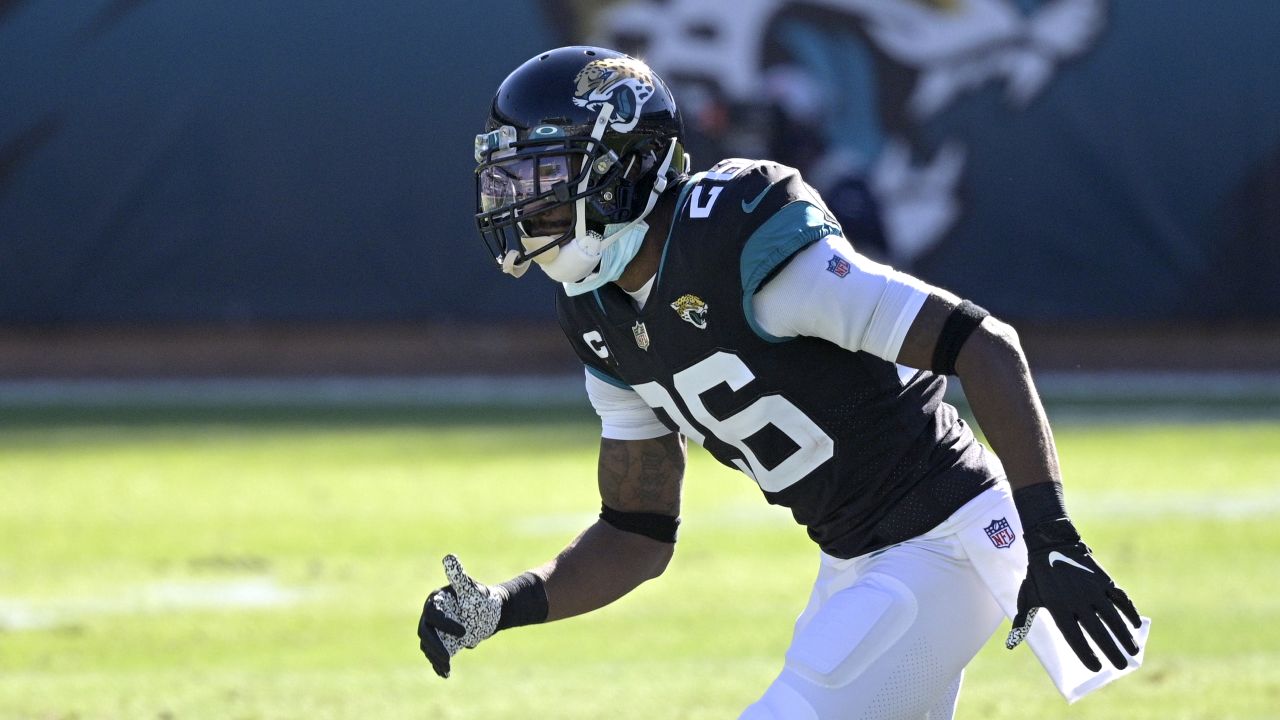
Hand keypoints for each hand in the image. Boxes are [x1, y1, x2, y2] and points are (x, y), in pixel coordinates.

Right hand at [417, 554, 502, 677]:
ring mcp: (433, 630)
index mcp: (435, 601)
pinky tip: (445, 674)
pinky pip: (434, 654)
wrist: (489, 613)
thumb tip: (449, 556)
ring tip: (447, 667)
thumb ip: (458, 576)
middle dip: (435, 646)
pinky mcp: (439, 642)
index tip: (464, 632)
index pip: (434, 614)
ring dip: (435, 657)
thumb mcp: (471, 588)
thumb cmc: (480, 598)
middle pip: (425, 632)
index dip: (445, 624)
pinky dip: (438, 664)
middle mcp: (430, 616)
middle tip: (449, 656)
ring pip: (428, 645)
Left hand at [1005, 518, 1141, 671]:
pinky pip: (1119, 599)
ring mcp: (1092, 590)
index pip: (1074, 637)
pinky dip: (1129, 612)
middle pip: (1097, 631)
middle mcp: (1077, 601)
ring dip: (1124, 635)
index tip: (1096, 667)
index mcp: (1058, 607)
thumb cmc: (1038, 575)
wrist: (1051, 543)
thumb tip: (1011, 643)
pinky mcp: (1103, 580)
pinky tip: (1136, 625)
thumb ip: (1024, 621)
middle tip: (1121, 666)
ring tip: (1133, 651)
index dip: (1086, 653)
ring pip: (1112, 617)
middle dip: (1111, 650)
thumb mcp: (1028, 596)